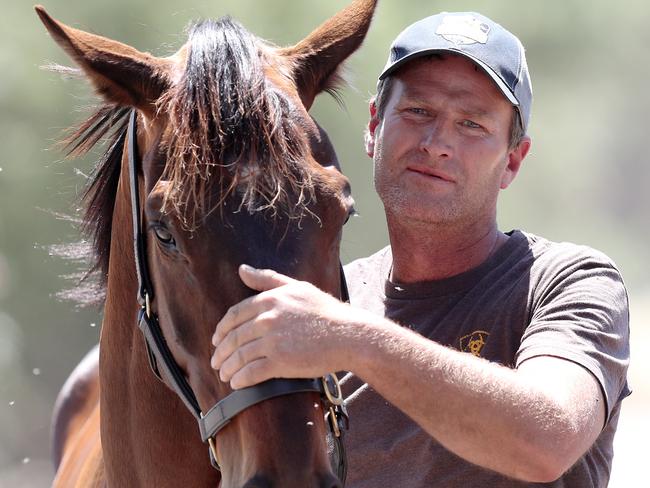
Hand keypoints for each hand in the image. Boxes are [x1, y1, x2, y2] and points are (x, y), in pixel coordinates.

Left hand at [211, 264, 352, 388]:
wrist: (347, 335)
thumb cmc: (324, 311)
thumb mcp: (297, 287)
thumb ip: (267, 279)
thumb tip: (242, 269)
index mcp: (269, 299)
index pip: (234, 315)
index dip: (221, 330)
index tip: (217, 340)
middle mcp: (268, 318)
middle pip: (233, 338)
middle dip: (221, 352)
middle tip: (216, 362)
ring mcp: (273, 340)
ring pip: (239, 356)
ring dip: (227, 368)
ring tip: (224, 375)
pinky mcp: (280, 361)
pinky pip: (251, 372)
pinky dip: (240, 380)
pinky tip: (237, 383)